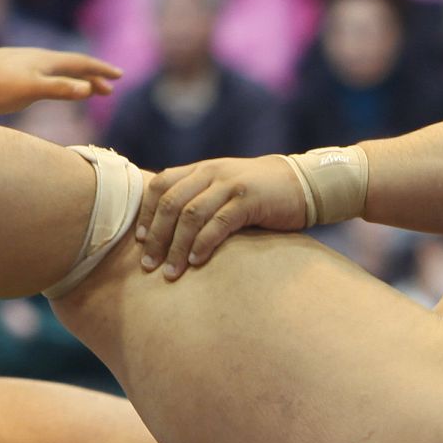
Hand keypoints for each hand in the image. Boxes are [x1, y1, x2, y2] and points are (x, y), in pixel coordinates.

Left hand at [0, 48, 120, 113]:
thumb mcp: (31, 89)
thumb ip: (58, 89)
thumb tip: (87, 89)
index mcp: (47, 62)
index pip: (81, 64)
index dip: (101, 71)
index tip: (119, 76)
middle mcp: (40, 61)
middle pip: (73, 67)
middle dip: (93, 77)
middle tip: (110, 89)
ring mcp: (27, 67)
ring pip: (59, 72)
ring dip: (76, 81)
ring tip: (87, 91)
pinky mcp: (15, 76)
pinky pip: (46, 78)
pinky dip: (59, 84)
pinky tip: (52, 90)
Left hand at [135, 156, 308, 279]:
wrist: (302, 183)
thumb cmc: (259, 195)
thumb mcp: (224, 189)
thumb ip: (199, 200)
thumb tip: (167, 230)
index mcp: (201, 170)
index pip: (160, 185)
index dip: (146, 214)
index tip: (140, 241)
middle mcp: (211, 173)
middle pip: (171, 203)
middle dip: (156, 237)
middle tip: (147, 266)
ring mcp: (230, 185)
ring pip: (191, 215)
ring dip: (177, 247)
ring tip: (170, 273)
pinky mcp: (249, 200)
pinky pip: (218, 223)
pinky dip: (203, 244)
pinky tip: (196, 263)